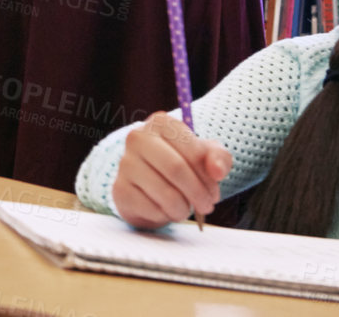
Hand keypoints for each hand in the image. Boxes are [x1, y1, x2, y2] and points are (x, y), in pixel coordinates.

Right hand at [113, 112, 230, 228]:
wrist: (148, 185)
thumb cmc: (181, 164)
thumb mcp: (204, 157)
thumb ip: (218, 158)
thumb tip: (217, 171)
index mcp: (161, 122)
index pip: (193, 151)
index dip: (208, 176)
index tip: (214, 191)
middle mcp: (138, 137)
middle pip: (177, 169)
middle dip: (198, 194)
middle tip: (206, 206)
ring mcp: (126, 163)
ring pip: (166, 193)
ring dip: (184, 208)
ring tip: (187, 209)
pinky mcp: (120, 189)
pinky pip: (152, 209)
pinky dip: (165, 215)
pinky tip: (166, 210)